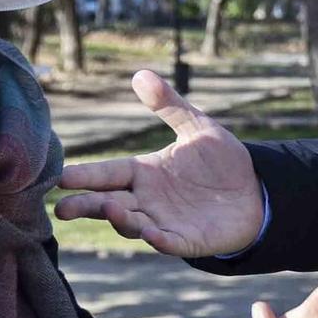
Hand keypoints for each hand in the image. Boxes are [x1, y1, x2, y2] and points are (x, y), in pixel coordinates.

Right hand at [54, 69, 264, 257]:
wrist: (256, 191)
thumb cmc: (221, 161)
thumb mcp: (197, 127)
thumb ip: (170, 105)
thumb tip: (141, 75)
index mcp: (143, 172)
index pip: (108, 172)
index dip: (86, 175)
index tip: (61, 176)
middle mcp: (146, 199)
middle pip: (108, 203)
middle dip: (86, 205)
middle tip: (62, 209)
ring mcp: (163, 222)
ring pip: (133, 224)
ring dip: (120, 219)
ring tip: (109, 208)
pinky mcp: (185, 240)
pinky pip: (168, 242)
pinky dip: (158, 239)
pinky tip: (151, 233)